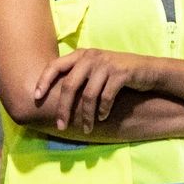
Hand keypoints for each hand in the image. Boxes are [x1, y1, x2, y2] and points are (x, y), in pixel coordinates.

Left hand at [32, 48, 153, 131]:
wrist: (147, 70)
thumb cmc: (116, 74)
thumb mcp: (94, 70)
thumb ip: (77, 77)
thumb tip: (52, 99)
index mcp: (80, 55)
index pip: (55, 65)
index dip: (43, 81)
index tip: (36, 98)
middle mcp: (91, 57)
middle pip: (69, 85)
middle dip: (63, 108)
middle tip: (60, 126)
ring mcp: (106, 64)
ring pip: (88, 95)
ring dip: (85, 116)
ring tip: (86, 129)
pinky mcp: (121, 73)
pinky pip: (106, 97)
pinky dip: (103, 111)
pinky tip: (103, 118)